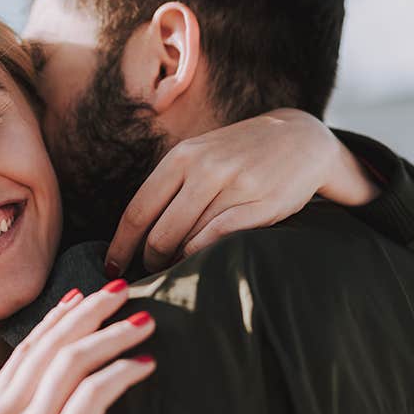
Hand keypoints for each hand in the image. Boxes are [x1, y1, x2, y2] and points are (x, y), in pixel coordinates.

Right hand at [0, 281, 155, 413]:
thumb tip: (61, 373)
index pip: (25, 350)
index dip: (58, 317)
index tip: (84, 294)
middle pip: (49, 346)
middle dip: (89, 312)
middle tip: (123, 290)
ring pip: (72, 363)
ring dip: (112, 335)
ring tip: (144, 323)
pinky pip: (92, 397)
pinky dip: (121, 374)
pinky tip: (144, 366)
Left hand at [105, 108, 381, 274]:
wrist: (301, 139)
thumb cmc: (240, 155)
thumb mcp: (200, 156)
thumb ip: (170, 187)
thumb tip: (134, 235)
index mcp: (181, 157)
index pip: (138, 211)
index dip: (120, 245)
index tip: (112, 267)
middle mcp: (204, 169)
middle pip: (159, 233)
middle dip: (149, 261)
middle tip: (148, 274)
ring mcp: (233, 187)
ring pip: (187, 240)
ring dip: (175, 263)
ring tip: (172, 272)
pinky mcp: (260, 205)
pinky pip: (217, 241)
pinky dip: (201, 257)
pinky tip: (198, 263)